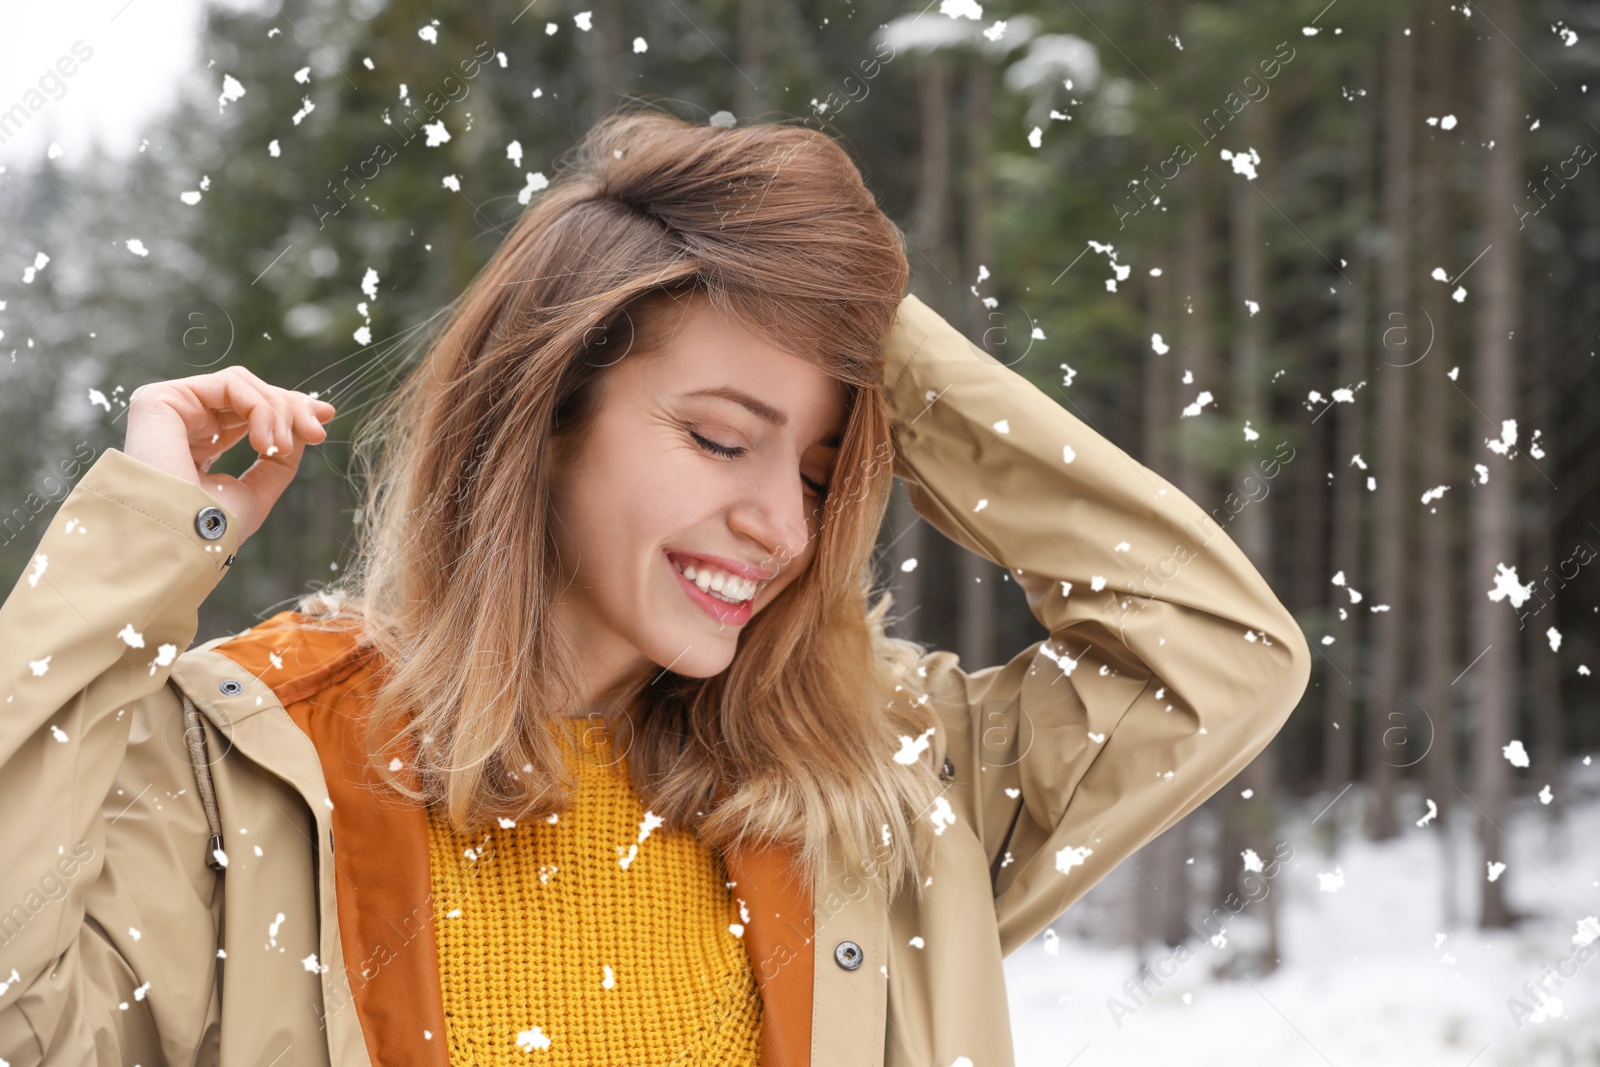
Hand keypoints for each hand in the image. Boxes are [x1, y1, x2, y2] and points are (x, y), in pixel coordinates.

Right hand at [124, 365, 335, 546]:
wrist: (180, 542)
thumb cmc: (212, 530)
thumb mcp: (257, 492)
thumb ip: (278, 459)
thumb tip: (303, 427)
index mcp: (200, 445)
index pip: (247, 410)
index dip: (288, 407)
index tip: (325, 417)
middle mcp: (183, 423)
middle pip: (248, 393)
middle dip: (290, 407)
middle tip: (317, 434)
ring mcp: (170, 409)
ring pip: (242, 384)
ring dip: (277, 411)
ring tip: (280, 449)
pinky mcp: (160, 399)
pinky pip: (229, 384)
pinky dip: (260, 408)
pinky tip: (265, 443)